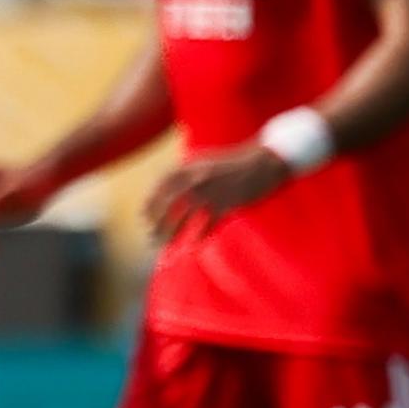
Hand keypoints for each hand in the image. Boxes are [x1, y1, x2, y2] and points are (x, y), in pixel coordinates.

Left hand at [144, 146, 294, 238]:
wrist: (263, 162)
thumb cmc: (233, 162)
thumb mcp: (204, 162)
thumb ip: (186, 173)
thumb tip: (168, 190)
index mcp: (187, 168)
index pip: (159, 189)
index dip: (150, 205)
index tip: (145, 218)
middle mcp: (195, 180)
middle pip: (167, 206)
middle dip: (157, 223)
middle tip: (152, 236)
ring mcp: (210, 192)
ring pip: (183, 217)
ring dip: (172, 233)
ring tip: (166, 245)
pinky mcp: (226, 204)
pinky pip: (208, 224)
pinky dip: (200, 236)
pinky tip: (194, 245)